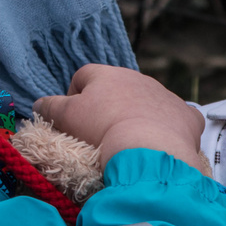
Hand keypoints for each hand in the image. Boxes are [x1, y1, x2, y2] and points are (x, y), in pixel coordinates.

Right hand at [33, 65, 210, 176]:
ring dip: (139, 116)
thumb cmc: (102, 131)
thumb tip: (38, 103)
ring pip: (148, 102)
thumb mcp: (66, 118)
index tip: (75, 121)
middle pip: (117, 89)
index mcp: (106, 74)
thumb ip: (49, 107)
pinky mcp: (186, 115)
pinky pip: (178, 117)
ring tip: (131, 143)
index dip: (75, 98)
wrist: (149, 150)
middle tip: (102, 135)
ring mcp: (164, 95)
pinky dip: (171, 127)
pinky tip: (164, 143)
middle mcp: (137, 77)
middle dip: (109, 107)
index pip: (83, 78)